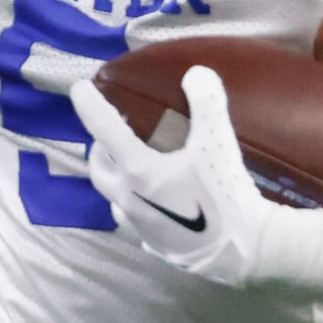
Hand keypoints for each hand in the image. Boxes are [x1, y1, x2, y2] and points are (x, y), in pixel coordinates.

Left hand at [70, 68, 278, 286]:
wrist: (244, 248)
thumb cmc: (225, 194)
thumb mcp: (218, 142)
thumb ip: (207, 103)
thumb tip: (196, 74)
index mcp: (138, 171)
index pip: (104, 130)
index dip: (89, 105)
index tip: (79, 88)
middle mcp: (129, 199)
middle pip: (99, 169)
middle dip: (99, 147)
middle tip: (114, 133)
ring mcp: (139, 225)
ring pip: (113, 197)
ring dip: (115, 177)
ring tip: (133, 167)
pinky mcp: (154, 244)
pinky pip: (133, 219)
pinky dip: (135, 203)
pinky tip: (155, 201)